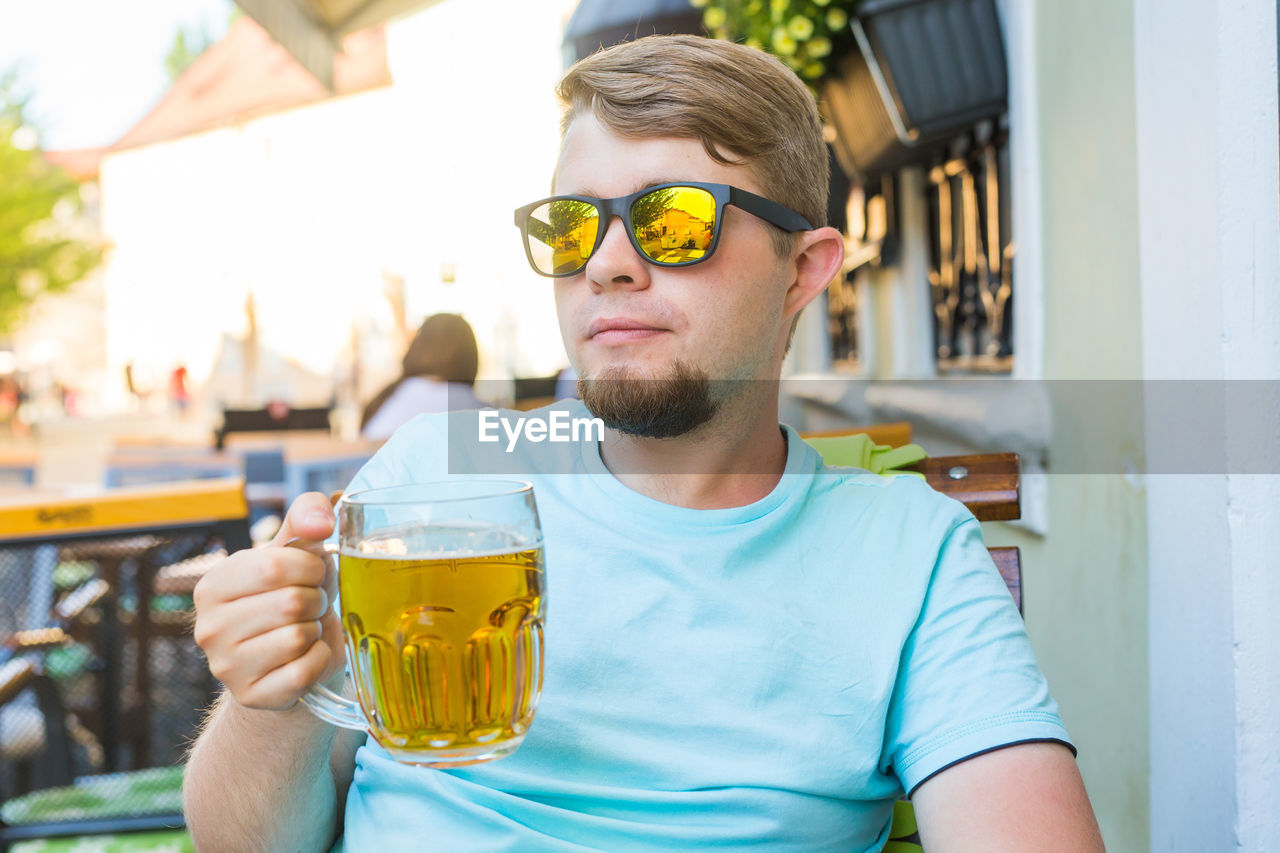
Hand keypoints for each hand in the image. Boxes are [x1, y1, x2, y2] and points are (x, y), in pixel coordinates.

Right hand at [193, 492, 344, 709]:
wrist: (285, 659)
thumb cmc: (290, 596)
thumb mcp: (294, 553)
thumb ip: (306, 518)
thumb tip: (321, 520)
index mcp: (213, 584)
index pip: (277, 565)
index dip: (311, 567)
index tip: (312, 574)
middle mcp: (208, 627)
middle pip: (291, 603)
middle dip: (316, 601)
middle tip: (309, 606)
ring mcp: (225, 667)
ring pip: (298, 638)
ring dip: (316, 631)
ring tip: (304, 629)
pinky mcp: (251, 696)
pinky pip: (305, 672)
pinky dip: (320, 660)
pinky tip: (307, 655)